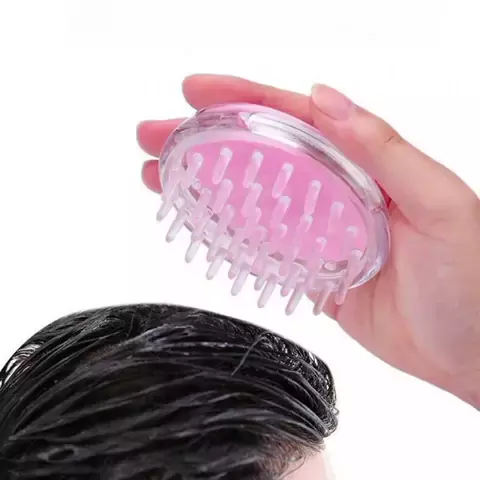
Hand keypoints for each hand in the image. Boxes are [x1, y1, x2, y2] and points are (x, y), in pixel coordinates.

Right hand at [137, 74, 479, 407]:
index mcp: (364, 164)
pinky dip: (229, 233)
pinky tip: (199, 224)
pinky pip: (263, 246)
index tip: (196, 93)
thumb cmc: (473, 281)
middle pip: (260, 156)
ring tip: (161, 176)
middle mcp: (337, 191)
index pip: (294, 120)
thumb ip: (384, 150)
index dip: (243, 102)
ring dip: (206, 185)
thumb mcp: (440, 203)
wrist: (471, 352)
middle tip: (157, 136)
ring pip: (253, 199)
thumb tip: (327, 99)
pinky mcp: (312, 270)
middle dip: (205, 141)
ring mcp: (320, 231)